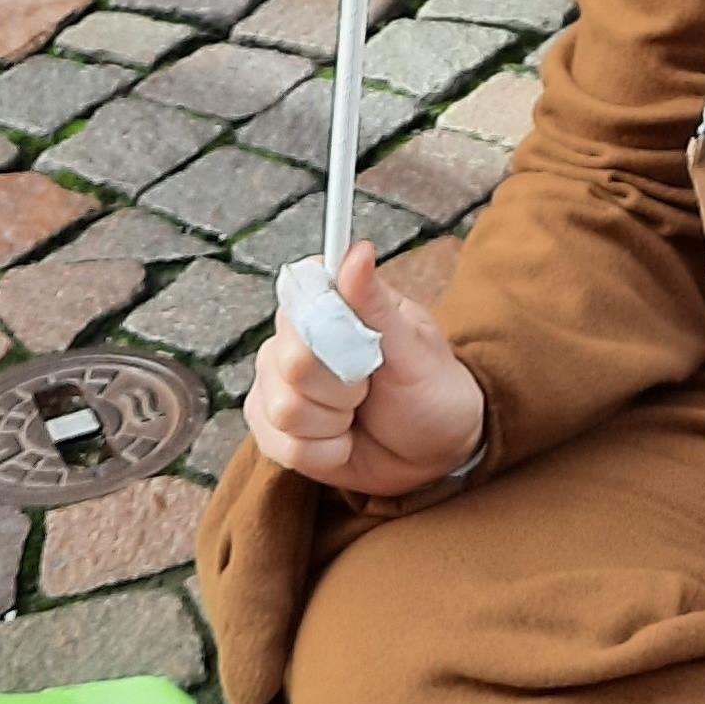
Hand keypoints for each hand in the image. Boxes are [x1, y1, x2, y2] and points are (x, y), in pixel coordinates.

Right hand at [244, 239, 487, 497]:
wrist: (433, 451)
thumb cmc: (430, 388)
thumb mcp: (412, 346)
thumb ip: (375, 303)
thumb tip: (357, 250)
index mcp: (330, 300)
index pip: (301, 296)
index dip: (331, 332)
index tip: (366, 350)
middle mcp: (293, 336)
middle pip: (291, 362)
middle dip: (343, 387)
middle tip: (370, 388)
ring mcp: (276, 382)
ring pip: (283, 409)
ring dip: (334, 423)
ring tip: (357, 415)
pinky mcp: (271, 427)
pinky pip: (279, 446)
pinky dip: (323, 453)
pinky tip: (342, 442)